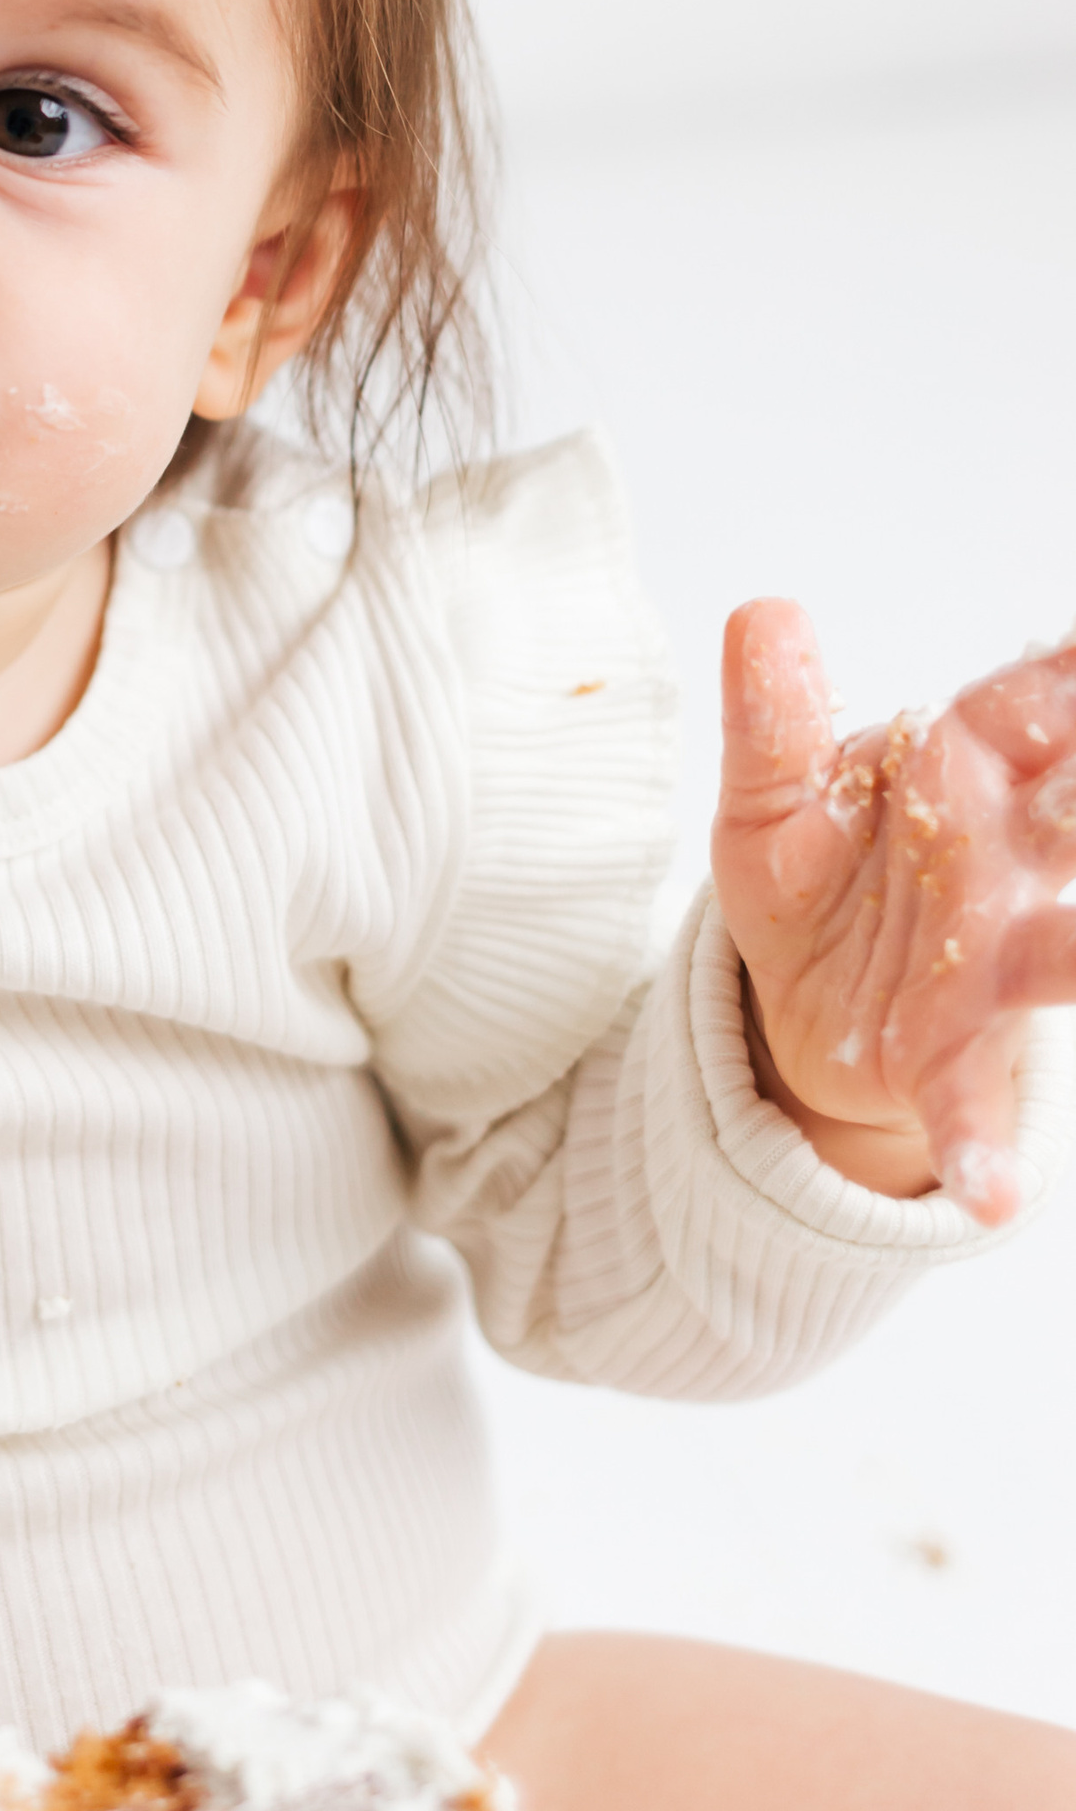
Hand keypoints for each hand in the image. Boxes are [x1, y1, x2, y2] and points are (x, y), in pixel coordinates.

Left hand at [712, 600, 1075, 1225]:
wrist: (800, 999)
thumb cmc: (816, 871)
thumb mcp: (771, 795)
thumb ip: (770, 714)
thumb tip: (764, 611)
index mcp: (967, 772)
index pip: (1042, 705)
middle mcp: (1006, 865)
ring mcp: (994, 965)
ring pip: (1068, 959)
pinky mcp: (951, 1058)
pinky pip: (975, 1109)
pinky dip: (985, 1151)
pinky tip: (994, 1199)